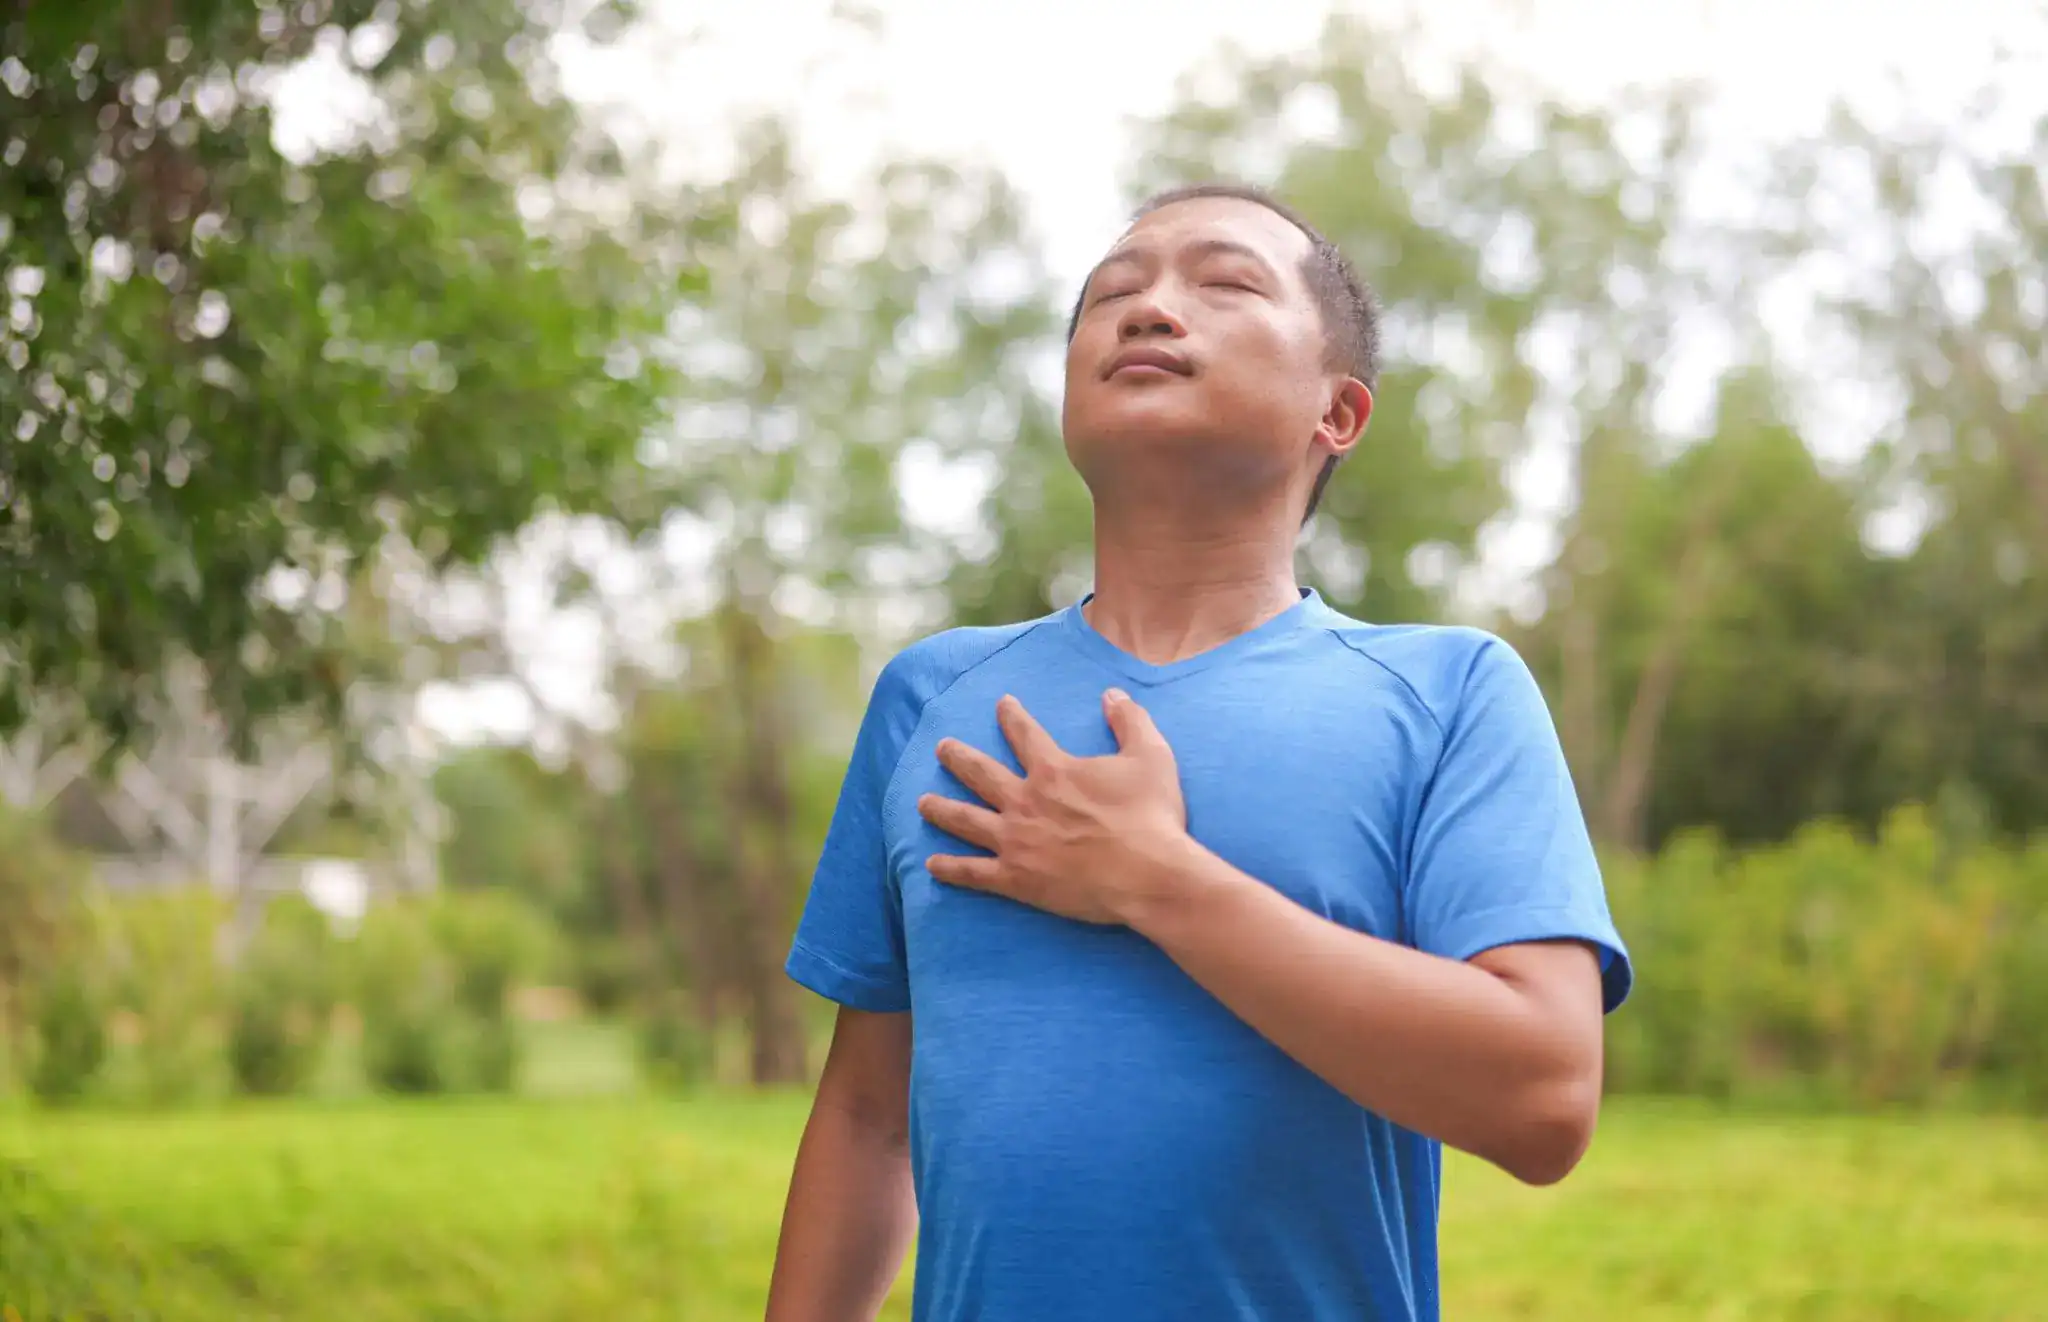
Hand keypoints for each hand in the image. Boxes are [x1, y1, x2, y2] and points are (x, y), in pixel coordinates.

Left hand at [917, 689, 1189, 925]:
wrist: (1148, 874)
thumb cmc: (1152, 816)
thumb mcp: (1151, 756)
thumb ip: (1129, 721)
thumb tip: (1112, 694)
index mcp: (1054, 770)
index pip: (1025, 734)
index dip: (1012, 717)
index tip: (1002, 705)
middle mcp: (1026, 801)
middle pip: (981, 773)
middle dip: (959, 757)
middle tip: (942, 747)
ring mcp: (1016, 841)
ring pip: (966, 820)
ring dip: (942, 809)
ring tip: (922, 803)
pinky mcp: (1017, 878)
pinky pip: (974, 872)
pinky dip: (950, 869)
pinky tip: (931, 865)